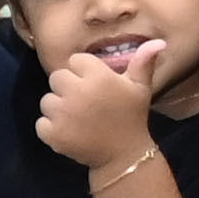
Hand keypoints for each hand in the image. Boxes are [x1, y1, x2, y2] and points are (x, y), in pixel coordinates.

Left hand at [37, 40, 164, 176]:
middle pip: (57, 77)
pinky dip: (50, 129)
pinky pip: (41, 124)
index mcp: (98, 77)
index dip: (83, 72)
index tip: (95, 86)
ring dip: (57, 108)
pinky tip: (68, 132)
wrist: (124, 156)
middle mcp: (78, 92)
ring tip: (76, 119)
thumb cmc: (132, 118)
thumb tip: (157, 41)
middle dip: (67, 87)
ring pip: (47, 100)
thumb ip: (143, 62)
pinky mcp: (53, 134)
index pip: (75, 60)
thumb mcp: (140, 88)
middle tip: (84, 103)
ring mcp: (63, 114)